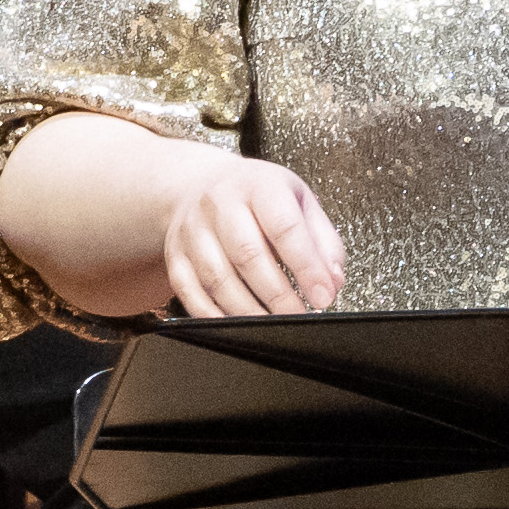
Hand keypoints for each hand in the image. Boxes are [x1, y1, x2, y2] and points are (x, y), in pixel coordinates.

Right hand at [153, 146, 345, 316]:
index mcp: (258, 185)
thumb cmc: (256, 195)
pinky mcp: (175, 255)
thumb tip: (333, 280)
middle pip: (247, 255)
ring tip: (273, 324)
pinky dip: (214, 316)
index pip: (285, 227)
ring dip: (249, 310)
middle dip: (278, 295)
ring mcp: (192, 230)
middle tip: (300, 314)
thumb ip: (323, 241)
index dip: (307, 266)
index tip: (323, 294)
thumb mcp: (299, 200)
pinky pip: (190, 293)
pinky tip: (237, 325)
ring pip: (218, 278)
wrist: (200, 183)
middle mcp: (219, 204)